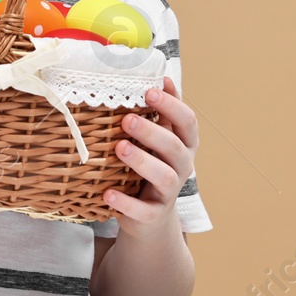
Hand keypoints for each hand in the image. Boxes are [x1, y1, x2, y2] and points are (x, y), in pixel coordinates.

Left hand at [105, 75, 197, 237]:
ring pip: (165, 177)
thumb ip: (161, 111)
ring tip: (119, 148)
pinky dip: (126, 203)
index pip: (188, 122)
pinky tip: (107, 193)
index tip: (150, 90)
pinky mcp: (152, 216)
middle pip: (175, 148)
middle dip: (153, 132)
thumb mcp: (158, 138)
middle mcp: (181, 167)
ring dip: (142, 161)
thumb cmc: (150, 166)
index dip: (172, 105)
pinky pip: (143, 211)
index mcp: (183, 145)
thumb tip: (160, 75)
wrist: (149, 220)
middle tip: (127, 119)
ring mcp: (168, 193)